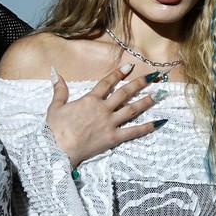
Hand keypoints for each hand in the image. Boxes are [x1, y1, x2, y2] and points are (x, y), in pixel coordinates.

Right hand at [46, 64, 163, 164]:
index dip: (118, 74)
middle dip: (139, 83)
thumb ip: (59, 90)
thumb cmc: (55, 129)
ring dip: (146, 101)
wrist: (58, 148)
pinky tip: (159, 122)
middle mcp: (103, 109)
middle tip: (152, 76)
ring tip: (159, 95)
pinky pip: (133, 132)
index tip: (129, 67)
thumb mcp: (55, 106)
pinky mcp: (113, 137)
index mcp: (90, 100)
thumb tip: (55, 73)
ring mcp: (110, 123)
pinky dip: (147, 127)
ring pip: (132, 109)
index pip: (107, 83)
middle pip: (124, 93)